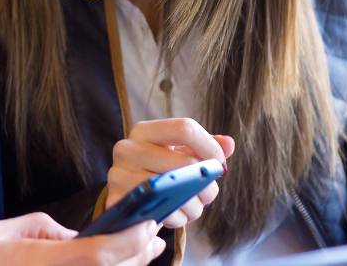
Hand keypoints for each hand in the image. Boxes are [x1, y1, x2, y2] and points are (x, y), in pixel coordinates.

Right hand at [0, 212, 164, 265]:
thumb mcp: (2, 231)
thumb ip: (44, 230)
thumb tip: (73, 236)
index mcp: (44, 264)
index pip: (101, 255)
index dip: (130, 240)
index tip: (147, 224)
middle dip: (137, 255)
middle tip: (150, 236)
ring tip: (139, 253)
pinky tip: (110, 264)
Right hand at [105, 118, 235, 228]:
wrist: (128, 199)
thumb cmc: (158, 172)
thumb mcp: (178, 154)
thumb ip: (204, 146)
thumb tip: (229, 144)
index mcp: (144, 131)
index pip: (185, 128)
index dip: (210, 147)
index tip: (219, 165)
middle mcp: (127, 148)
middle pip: (183, 163)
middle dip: (205, 183)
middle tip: (210, 193)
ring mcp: (119, 175)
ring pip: (172, 189)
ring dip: (193, 203)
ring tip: (195, 206)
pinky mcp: (118, 201)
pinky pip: (160, 211)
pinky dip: (177, 217)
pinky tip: (178, 214)